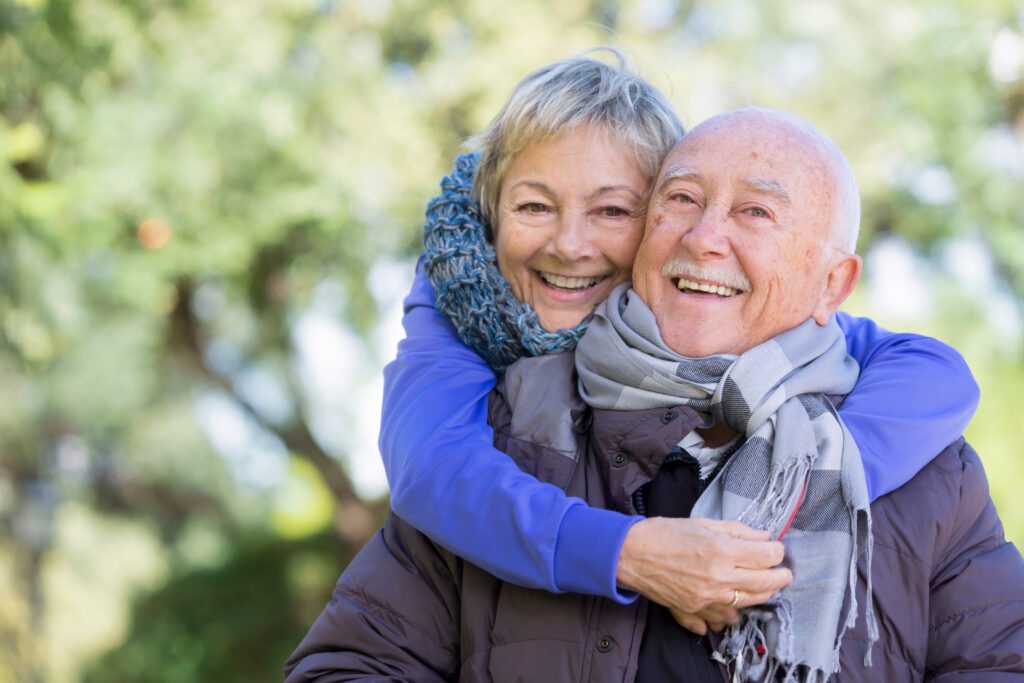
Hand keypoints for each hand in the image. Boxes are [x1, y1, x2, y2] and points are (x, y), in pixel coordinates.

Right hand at [615, 517, 790, 627]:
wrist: (631, 554)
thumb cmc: (663, 534)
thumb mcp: (703, 523)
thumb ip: (737, 531)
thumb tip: (763, 537)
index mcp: (721, 551)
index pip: (767, 556)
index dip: (777, 552)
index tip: (777, 549)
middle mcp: (718, 578)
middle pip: (765, 584)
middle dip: (780, 577)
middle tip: (783, 573)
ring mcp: (707, 598)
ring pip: (748, 604)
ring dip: (761, 596)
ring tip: (764, 587)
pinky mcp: (694, 611)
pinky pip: (721, 620)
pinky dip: (730, 614)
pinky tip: (733, 605)